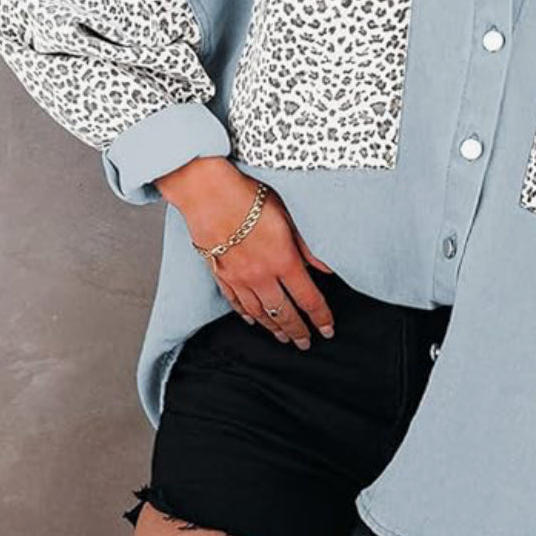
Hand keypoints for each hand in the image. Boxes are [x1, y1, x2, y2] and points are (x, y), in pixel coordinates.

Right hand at [156, 157, 336, 347]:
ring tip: (283, 337)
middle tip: (306, 343)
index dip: (321, 318)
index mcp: (284, 261)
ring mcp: (238, 279)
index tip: (327, 330)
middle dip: (298, 331)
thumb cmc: (249, 197)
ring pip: (259, 313)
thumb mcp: (289, 215)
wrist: (208, 193)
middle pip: (284, 313)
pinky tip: (252, 320)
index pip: (309, 299)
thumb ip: (308, 246)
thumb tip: (328, 268)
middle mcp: (261, 276)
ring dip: (274, 328)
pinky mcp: (220, 275)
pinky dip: (246, 315)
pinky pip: (235, 302)